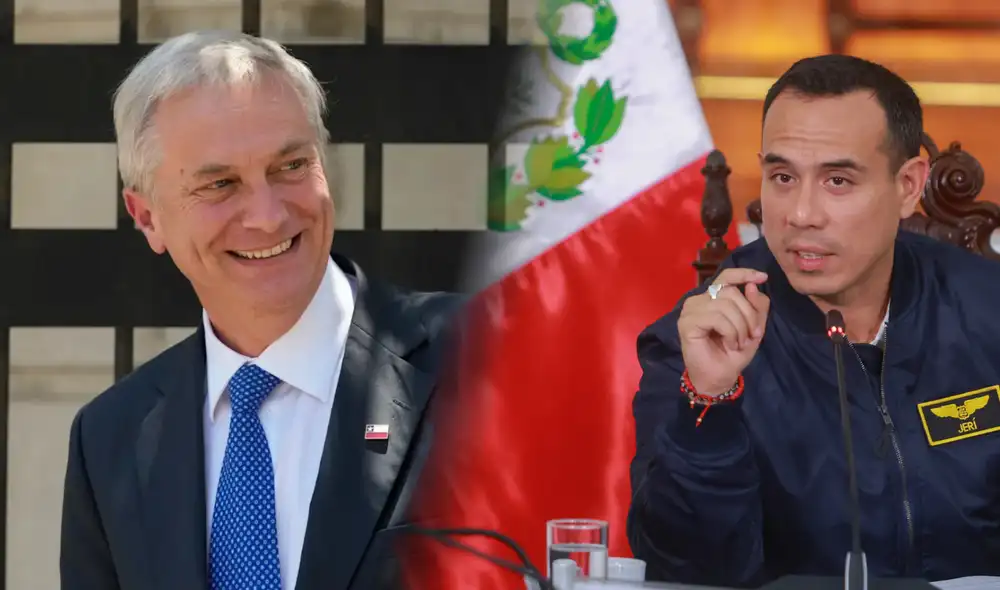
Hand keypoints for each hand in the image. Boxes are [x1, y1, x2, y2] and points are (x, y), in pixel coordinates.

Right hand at [678, 268, 770, 395]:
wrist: (720, 378)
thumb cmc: (733, 354)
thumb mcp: (753, 328)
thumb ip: (756, 307)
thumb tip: (752, 285)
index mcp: (713, 299)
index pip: (726, 276)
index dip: (744, 273)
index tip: (764, 278)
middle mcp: (699, 300)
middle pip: (731, 292)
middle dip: (748, 314)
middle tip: (752, 335)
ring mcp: (690, 311)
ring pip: (725, 304)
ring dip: (740, 326)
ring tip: (739, 342)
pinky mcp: (687, 323)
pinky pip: (716, 318)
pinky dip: (730, 332)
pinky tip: (730, 344)